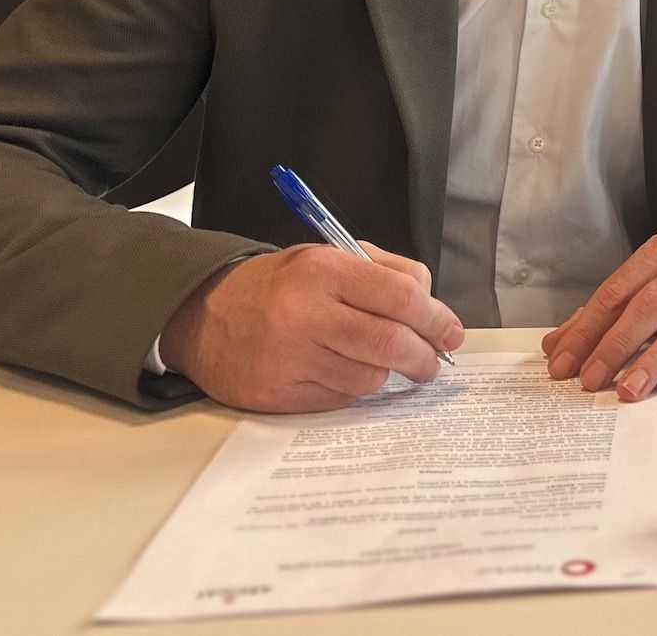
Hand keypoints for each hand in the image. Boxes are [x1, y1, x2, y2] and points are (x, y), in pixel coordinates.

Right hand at [158, 243, 464, 411]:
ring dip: (385, 373)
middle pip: (392, 344)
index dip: (436, 319)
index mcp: (324, 271)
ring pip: (370, 377)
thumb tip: (433, 307)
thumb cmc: (279, 285)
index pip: (402, 297)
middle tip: (432, 360)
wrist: (204, 315)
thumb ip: (386, 272)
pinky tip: (338, 370)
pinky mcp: (278, 395)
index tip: (452, 332)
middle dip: (424, 357)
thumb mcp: (328, 257)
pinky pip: (340, 398)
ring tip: (376, 359)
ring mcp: (290, 358)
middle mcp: (306, 314)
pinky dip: (351, 387)